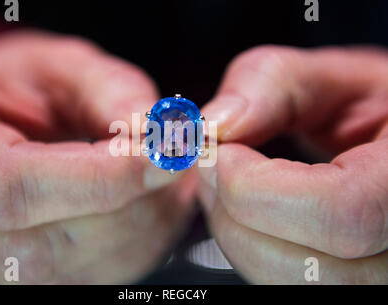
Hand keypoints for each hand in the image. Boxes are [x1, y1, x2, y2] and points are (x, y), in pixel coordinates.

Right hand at [0, 31, 194, 283]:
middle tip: (177, 160)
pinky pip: (95, 278)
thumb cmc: (15, 92)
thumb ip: (104, 87)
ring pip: (81, 271)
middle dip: (135, 203)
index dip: (100, 178)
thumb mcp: (53, 66)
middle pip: (52, 245)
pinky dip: (140, 244)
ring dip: (146, 225)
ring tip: (165, 177)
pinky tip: (148, 203)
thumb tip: (150, 128)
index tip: (162, 155)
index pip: (12, 188)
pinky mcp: (25, 278)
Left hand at [198, 46, 387, 283]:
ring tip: (226, 184)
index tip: (218, 152)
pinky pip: (285, 280)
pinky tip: (246, 210)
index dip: (256, 186)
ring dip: (235, 232)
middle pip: (306, 264)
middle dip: (233, 213)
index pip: (338, 213)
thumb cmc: (376, 109)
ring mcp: (378, 272)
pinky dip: (249, 246)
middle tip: (211, 166)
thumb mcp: (335, 77)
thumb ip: (274, 84)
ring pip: (287, 281)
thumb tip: (216, 124)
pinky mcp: (347, 276)